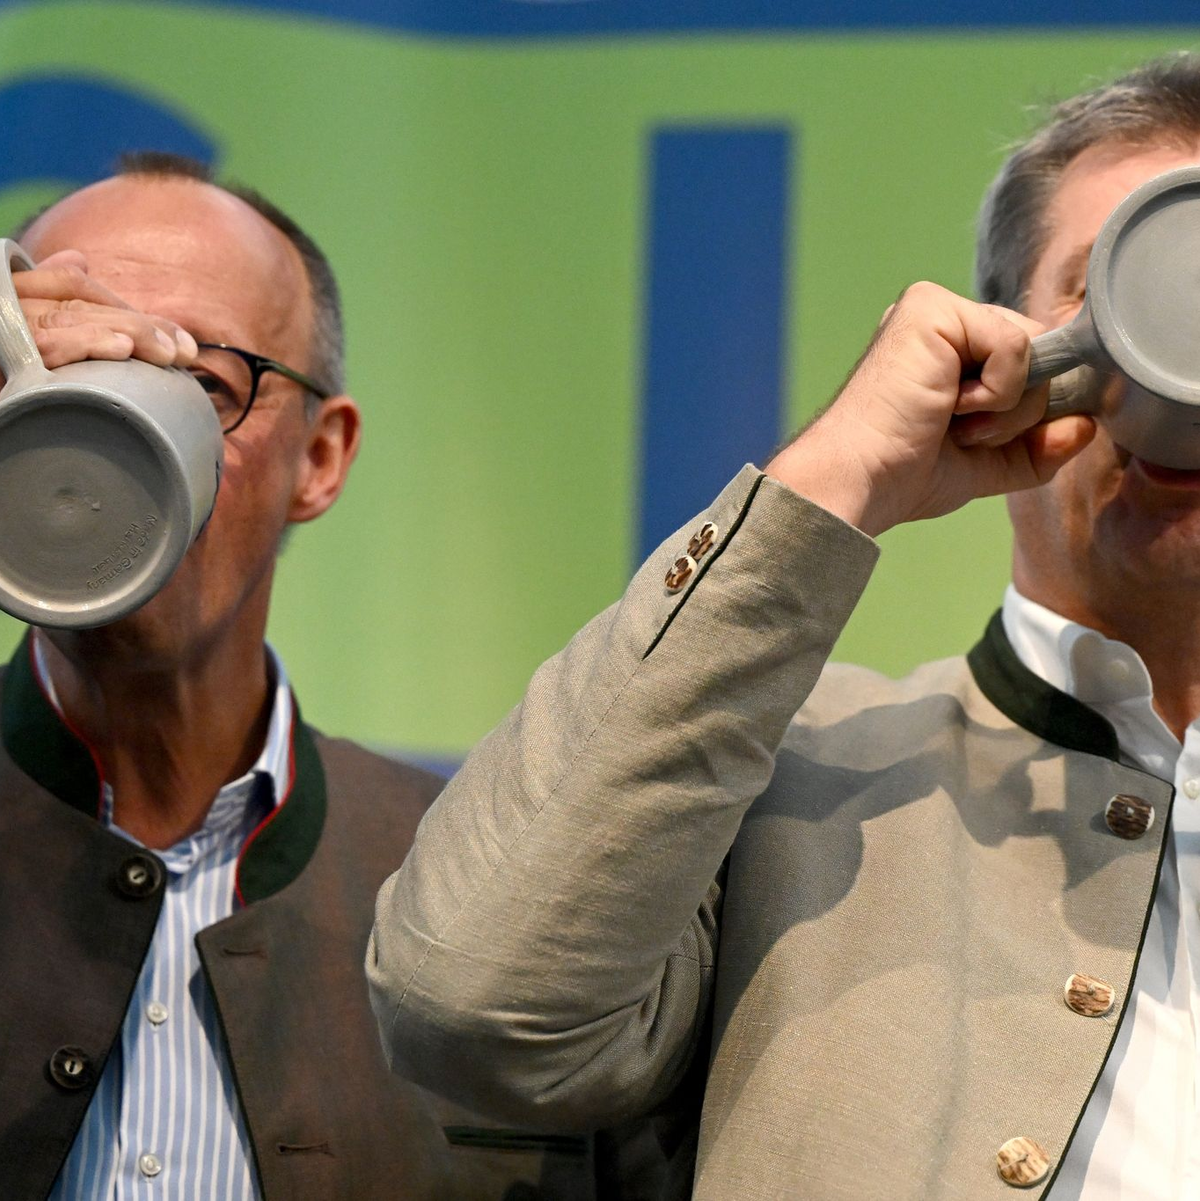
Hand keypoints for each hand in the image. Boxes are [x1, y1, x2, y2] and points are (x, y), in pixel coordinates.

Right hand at [10, 249, 197, 372]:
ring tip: (164, 352)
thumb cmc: (5, 375)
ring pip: (69, 317)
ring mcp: (5, 324)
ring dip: (123, 332)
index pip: (77, 287)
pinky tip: (119, 349)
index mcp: (13, 293)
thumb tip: (78, 259)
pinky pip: (46, 344)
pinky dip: (84, 343)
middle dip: (140, 325)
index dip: (131, 309)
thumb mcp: (24, 333)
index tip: (183, 343)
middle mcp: (7, 301)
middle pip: (80, 302)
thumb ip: (48, 296)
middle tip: (183, 353)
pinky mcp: (8, 349)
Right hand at [765, 282, 1095, 536]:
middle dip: (1018, 410)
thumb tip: (1085, 425)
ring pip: (1032, 347)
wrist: (860, 481)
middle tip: (961, 435)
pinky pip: (1015, 344)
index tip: (985, 440)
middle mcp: (940, 322)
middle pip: (1037, 351)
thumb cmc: (902, 476)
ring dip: (1006, 407)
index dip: (1028, 403)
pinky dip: (997, 391)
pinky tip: (948, 405)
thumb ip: (1037, 446)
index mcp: (946, 351)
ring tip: (951, 423)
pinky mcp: (932, 310)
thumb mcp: (986, 464)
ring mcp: (935, 310)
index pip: (1026, 359)